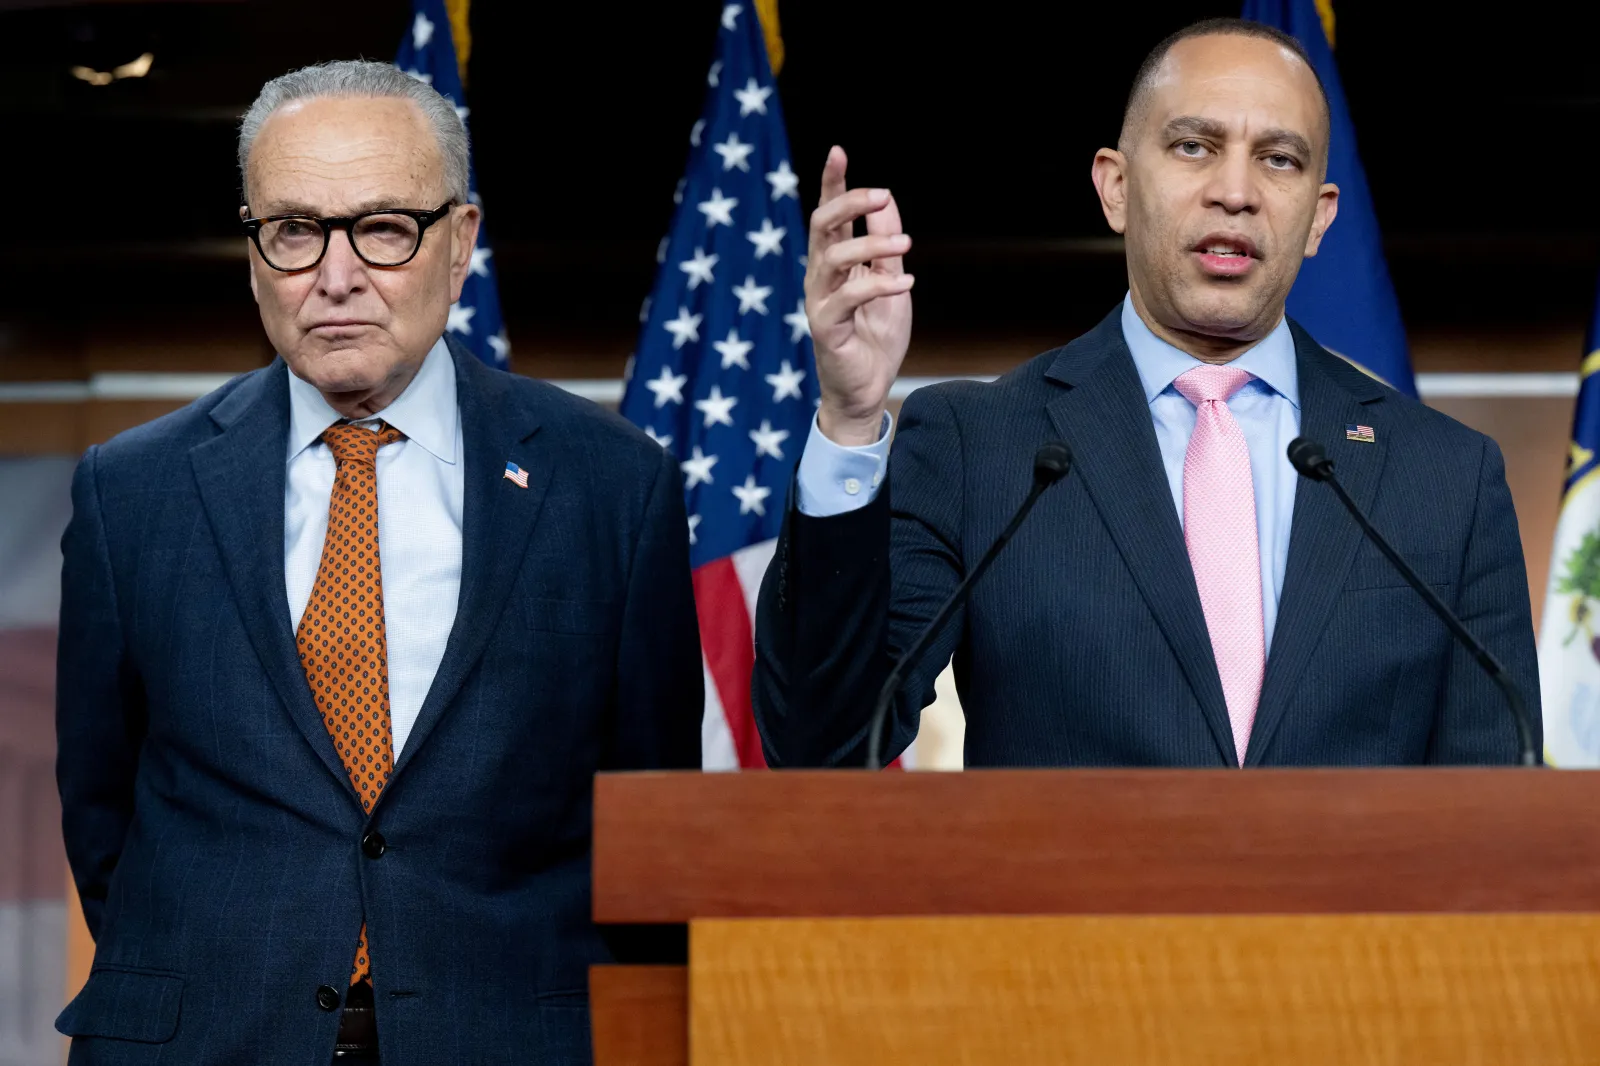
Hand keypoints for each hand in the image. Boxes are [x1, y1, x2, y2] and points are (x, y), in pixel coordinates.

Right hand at [805, 146, 913, 445]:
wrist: (867, 391)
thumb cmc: (875, 337)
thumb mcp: (890, 281)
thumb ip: (885, 244)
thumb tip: (885, 200)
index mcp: (834, 263)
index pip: (828, 215)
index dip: (832, 183)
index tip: (838, 151)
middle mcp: (821, 278)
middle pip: (821, 226)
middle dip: (848, 203)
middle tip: (880, 195)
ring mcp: (820, 302)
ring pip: (834, 258)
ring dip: (872, 245)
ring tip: (906, 245)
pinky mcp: (826, 328)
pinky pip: (848, 297)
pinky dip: (879, 285)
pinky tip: (905, 283)